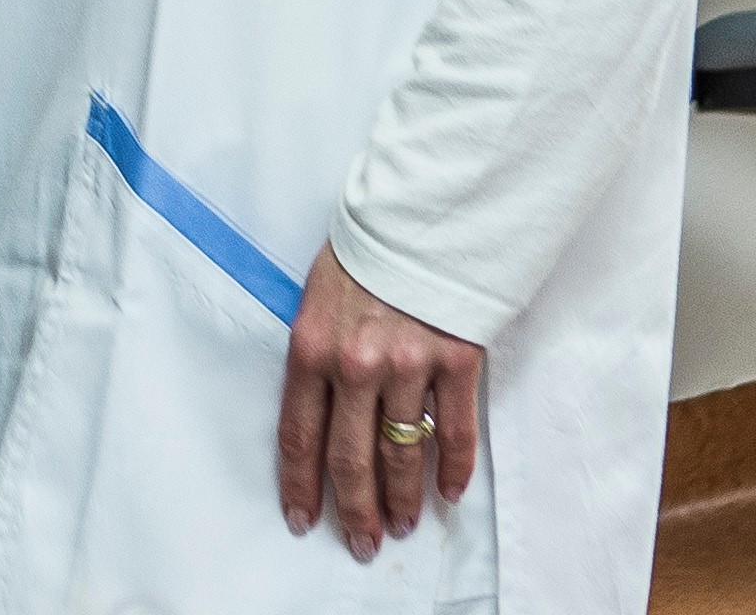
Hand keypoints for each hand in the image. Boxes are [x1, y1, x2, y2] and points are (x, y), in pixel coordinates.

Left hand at [277, 246, 484, 555]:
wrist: (423, 212)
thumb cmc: (365, 252)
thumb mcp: (318, 296)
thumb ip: (317, 353)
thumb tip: (319, 409)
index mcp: (312, 346)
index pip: (299, 434)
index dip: (301, 485)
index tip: (303, 518)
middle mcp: (356, 364)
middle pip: (351, 458)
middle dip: (355, 509)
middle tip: (363, 542)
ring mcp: (408, 365)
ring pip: (403, 453)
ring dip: (402, 499)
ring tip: (402, 525)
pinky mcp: (456, 362)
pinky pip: (454, 431)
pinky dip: (454, 468)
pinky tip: (449, 492)